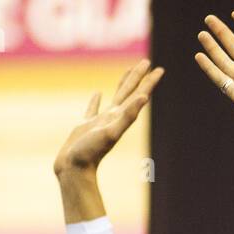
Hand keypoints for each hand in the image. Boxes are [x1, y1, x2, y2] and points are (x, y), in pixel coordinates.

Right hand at [54, 60, 163, 178]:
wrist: (74, 170)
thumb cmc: (91, 153)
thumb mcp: (111, 132)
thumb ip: (128, 116)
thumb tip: (144, 98)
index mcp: (121, 117)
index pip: (138, 94)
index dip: (148, 81)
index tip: (159, 68)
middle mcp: (114, 117)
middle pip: (129, 92)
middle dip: (139, 77)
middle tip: (147, 62)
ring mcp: (100, 121)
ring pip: (114, 98)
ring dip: (122, 84)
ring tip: (128, 73)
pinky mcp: (85, 126)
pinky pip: (93, 108)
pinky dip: (96, 100)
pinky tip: (98, 93)